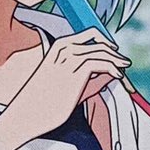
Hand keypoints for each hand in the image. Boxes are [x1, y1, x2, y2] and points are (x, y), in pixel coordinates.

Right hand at [2, 28, 127, 140]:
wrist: (25, 114)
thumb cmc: (40, 102)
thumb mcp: (64, 83)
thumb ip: (87, 76)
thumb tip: (109, 75)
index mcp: (59, 46)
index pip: (90, 35)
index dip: (105, 43)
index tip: (115, 55)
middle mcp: (65, 48)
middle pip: (99, 42)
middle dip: (114, 53)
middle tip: (124, 64)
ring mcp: (70, 59)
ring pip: (103, 52)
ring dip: (117, 62)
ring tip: (124, 71)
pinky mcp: (75, 72)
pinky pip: (102, 63)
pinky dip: (113, 68)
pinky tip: (118, 76)